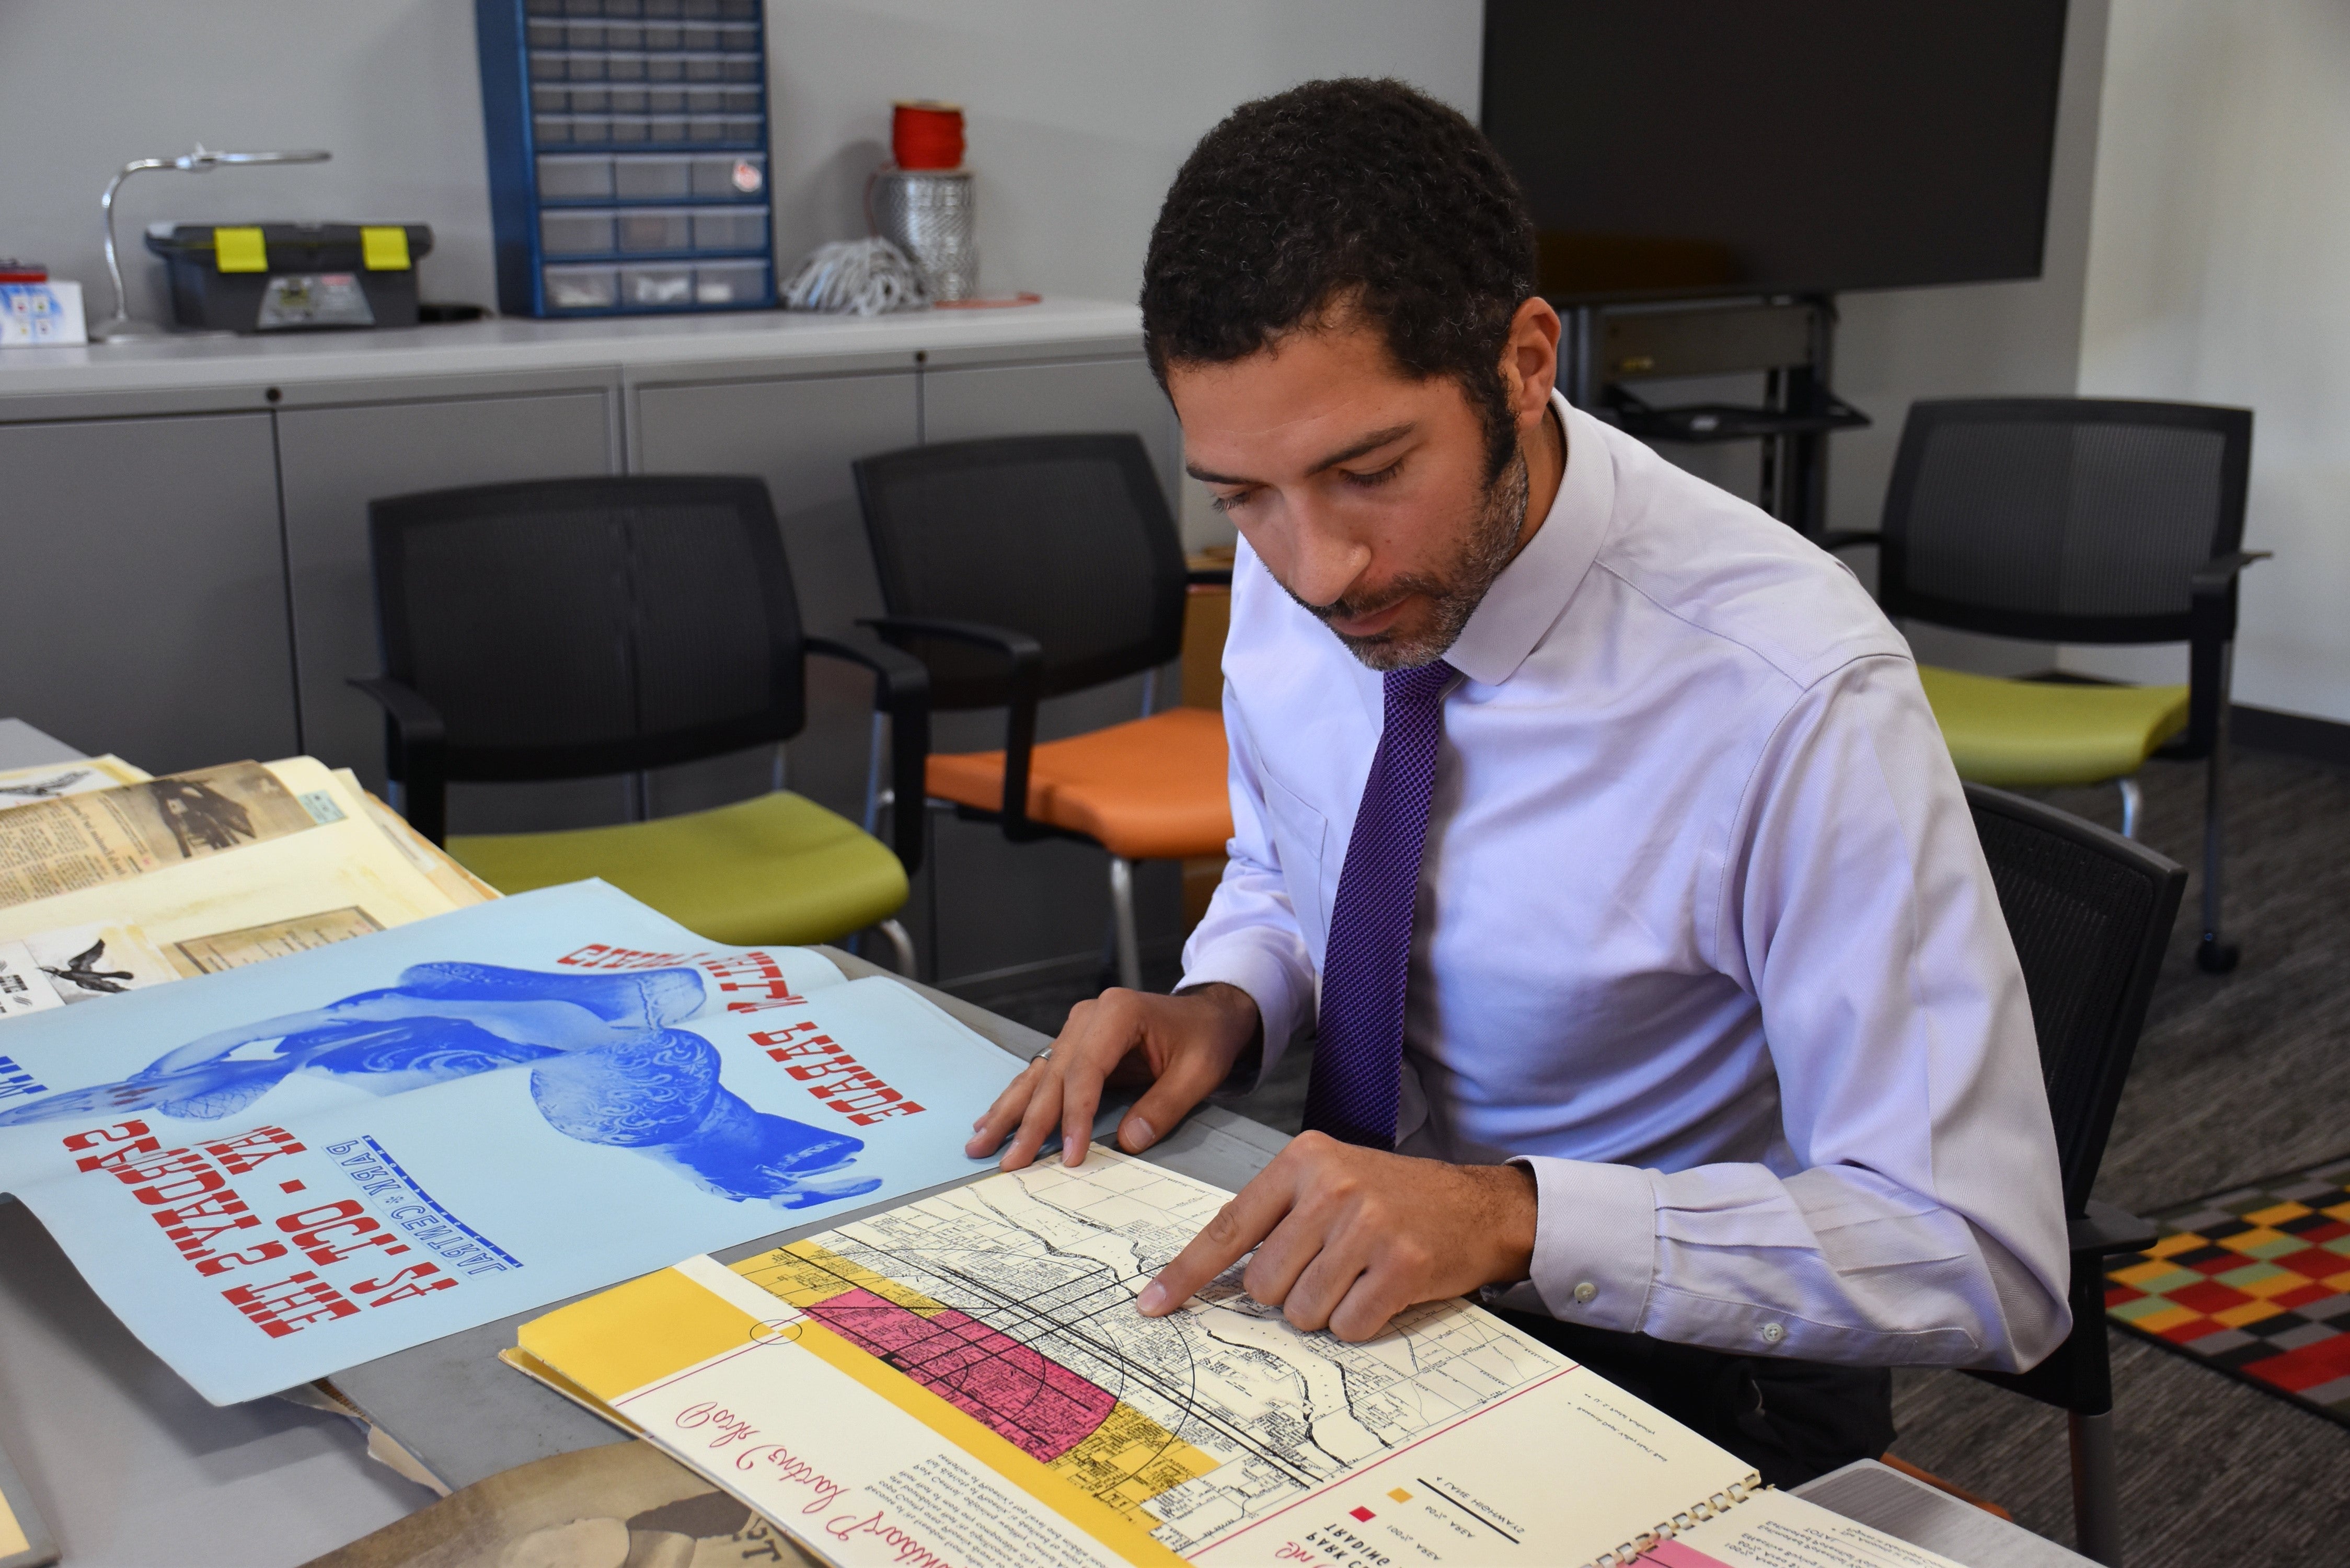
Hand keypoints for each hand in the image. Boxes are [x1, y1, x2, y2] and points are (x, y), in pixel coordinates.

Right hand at [965, 983, 1260, 1170]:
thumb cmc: (1204, 1038)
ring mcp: (1076, 1029)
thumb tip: (1128, 1142)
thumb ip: (1164, 1105)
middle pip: (1053, 1076)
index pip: (1085, 1072)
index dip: (1075, 1116)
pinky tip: (991, 1120)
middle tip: (1009, 1161)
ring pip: (1037, 1075)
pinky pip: (1041, 1075)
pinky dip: (1018, 1100)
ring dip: (1008, 1112)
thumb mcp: (1199, 1072)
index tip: (1071, 1155)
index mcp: (1117, 1013)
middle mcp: (1088, 1017)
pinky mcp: (1072, 1045)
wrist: (1207, 1014)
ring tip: (980, 1142)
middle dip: (1029, 1123)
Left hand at [1136, 1132, 1537, 1341]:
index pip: (1229, 1226)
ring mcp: (1368, 1225)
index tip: (1154, 1303)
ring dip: (1327, 1308)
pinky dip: (1362, 1320)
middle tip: (1330, 1267)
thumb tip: (1221, 1276)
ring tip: (1360, 1274)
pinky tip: (1385, 1289)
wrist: (1478, 1206)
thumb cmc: (1396, 1198)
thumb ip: (1278, 1216)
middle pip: (1264, 1283)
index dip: (1188, 1272)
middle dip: (1289, 1291)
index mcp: (1304, 1160)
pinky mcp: (1402, 1265)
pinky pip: (1349, 1325)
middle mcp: (1332, 1187)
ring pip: (1303, 1310)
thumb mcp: (1332, 1180)